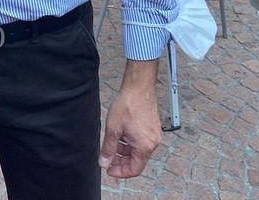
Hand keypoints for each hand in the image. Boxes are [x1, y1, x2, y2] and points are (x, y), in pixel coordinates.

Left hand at [99, 60, 160, 178]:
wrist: (138, 86)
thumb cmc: (128, 104)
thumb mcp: (113, 129)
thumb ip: (108, 148)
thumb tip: (104, 163)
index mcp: (145, 146)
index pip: (134, 169)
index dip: (120, 172)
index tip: (109, 170)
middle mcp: (153, 142)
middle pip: (137, 161)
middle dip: (121, 161)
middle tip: (108, 158)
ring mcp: (154, 135)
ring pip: (138, 151)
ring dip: (124, 151)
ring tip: (112, 145)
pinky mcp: (152, 127)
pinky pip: (141, 141)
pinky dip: (130, 142)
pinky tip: (120, 135)